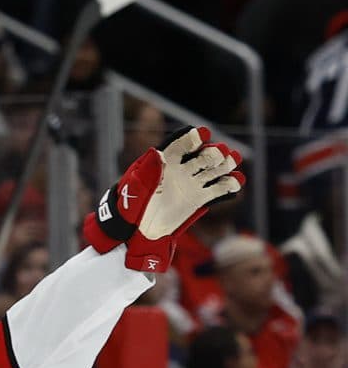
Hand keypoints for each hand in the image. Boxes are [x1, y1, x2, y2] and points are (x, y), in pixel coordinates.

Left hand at [82, 126, 243, 271]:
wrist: (135, 233)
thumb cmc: (129, 208)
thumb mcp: (134, 191)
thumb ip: (146, 173)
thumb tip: (157, 152)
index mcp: (163, 162)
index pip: (180, 145)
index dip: (191, 138)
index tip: (202, 134)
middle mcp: (180, 169)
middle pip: (202, 155)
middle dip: (213, 152)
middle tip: (219, 153)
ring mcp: (191, 183)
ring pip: (213, 169)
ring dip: (225, 164)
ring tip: (232, 161)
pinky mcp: (199, 198)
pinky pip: (217, 190)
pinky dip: (228, 185)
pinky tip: (237, 182)